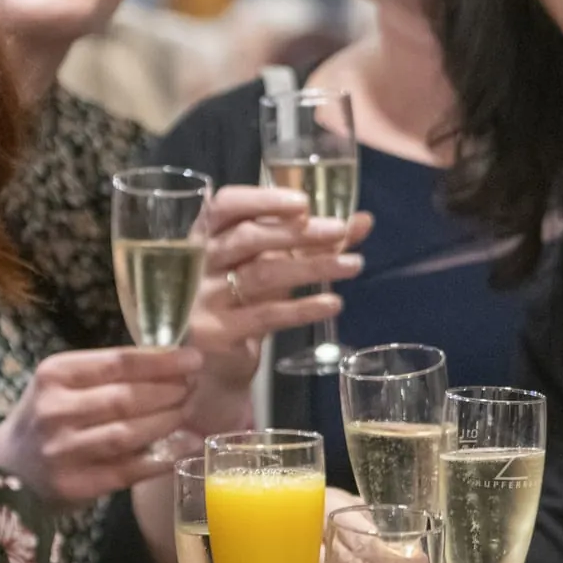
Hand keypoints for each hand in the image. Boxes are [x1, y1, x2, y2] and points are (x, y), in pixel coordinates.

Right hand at [0, 346, 206, 503]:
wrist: (4, 470)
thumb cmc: (44, 419)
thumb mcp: (62, 384)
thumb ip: (107, 373)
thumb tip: (173, 364)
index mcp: (55, 375)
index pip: (118, 362)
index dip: (162, 361)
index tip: (193, 359)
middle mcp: (56, 411)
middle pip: (128, 398)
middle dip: (171, 391)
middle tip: (193, 387)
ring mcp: (64, 451)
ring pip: (130, 434)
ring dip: (168, 422)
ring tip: (188, 413)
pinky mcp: (76, 485)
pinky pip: (129, 470)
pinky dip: (162, 458)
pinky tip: (184, 448)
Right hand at [185, 187, 375, 408]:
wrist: (212, 363)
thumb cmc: (244, 300)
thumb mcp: (273, 264)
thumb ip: (315, 241)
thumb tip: (363, 220)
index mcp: (207, 234)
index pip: (225, 205)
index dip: (262, 200)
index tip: (303, 202)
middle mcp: (199, 262)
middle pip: (248, 238)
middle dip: (297, 232)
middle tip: (339, 231)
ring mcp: (205, 298)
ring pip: (262, 274)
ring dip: (311, 267)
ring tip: (353, 265)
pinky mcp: (217, 333)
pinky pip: (266, 315)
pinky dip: (303, 308)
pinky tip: (333, 303)